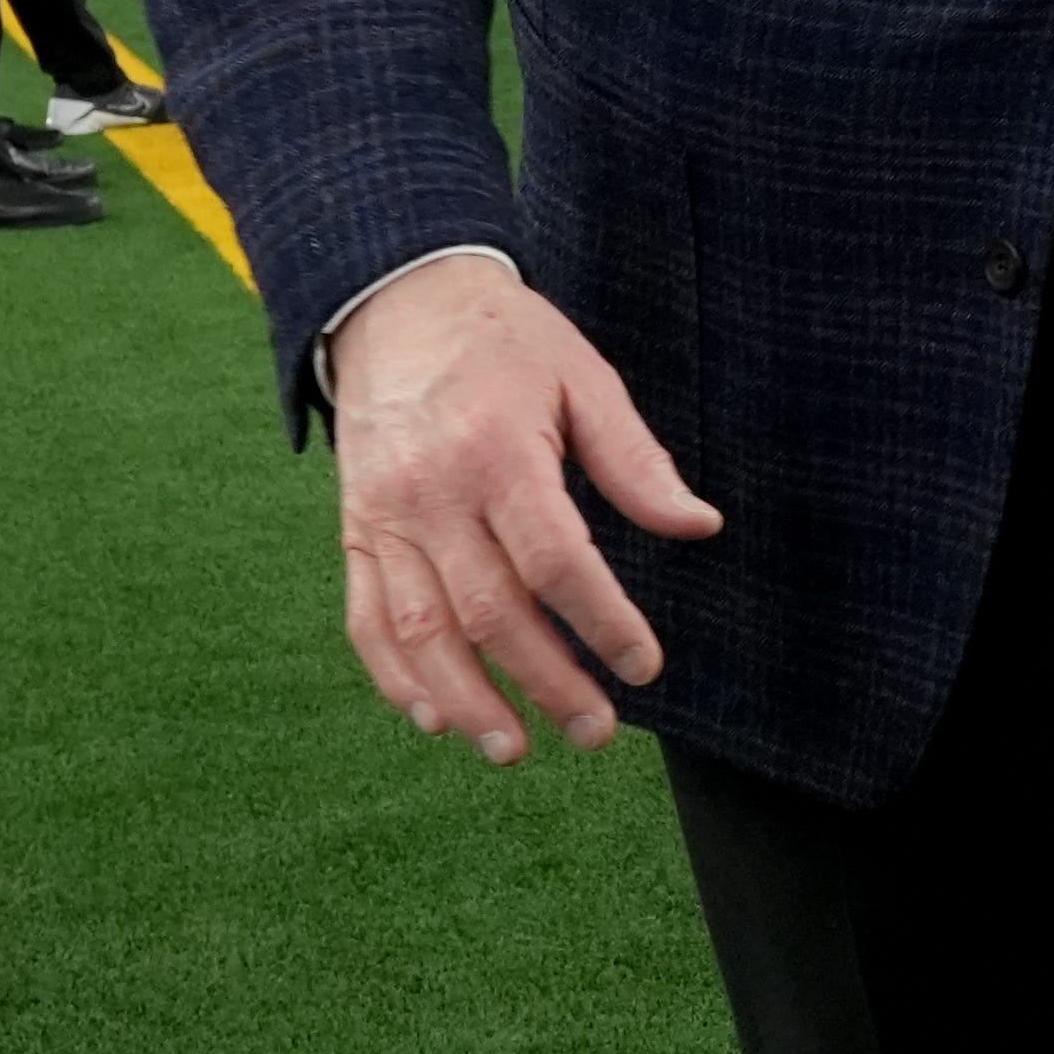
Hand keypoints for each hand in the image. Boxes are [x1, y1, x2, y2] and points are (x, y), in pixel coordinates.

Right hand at [325, 255, 723, 764]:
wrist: (397, 304)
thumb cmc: (507, 343)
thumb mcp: (585, 379)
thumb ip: (636, 461)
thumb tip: (701, 526)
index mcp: (498, 451)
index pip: (554, 559)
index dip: (602, 620)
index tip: (645, 664)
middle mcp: (431, 493)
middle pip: (488, 610)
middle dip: (546, 680)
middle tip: (598, 731)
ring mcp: (382, 518)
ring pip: (420, 630)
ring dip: (466, 701)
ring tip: (514, 749)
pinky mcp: (353, 532)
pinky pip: (367, 620)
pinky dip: (395, 677)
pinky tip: (435, 718)